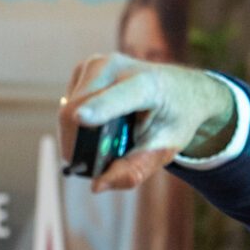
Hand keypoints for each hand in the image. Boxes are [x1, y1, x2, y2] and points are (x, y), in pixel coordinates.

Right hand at [59, 54, 236, 192]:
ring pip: (67, 110)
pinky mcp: (84, 68)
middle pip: (77, 110)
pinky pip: (68, 104)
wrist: (182, 88)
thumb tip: (97, 186)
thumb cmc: (175, 119)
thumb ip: (135, 169)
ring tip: (108, 141)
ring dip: (77, 135)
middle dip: (77, 144)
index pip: (118, 98)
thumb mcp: (165, 148)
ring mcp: (97, 63)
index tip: (79, 119)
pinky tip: (103, 124)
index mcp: (148, 84)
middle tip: (89, 167)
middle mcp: (118, 66)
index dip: (98, 109)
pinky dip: (78, 123)